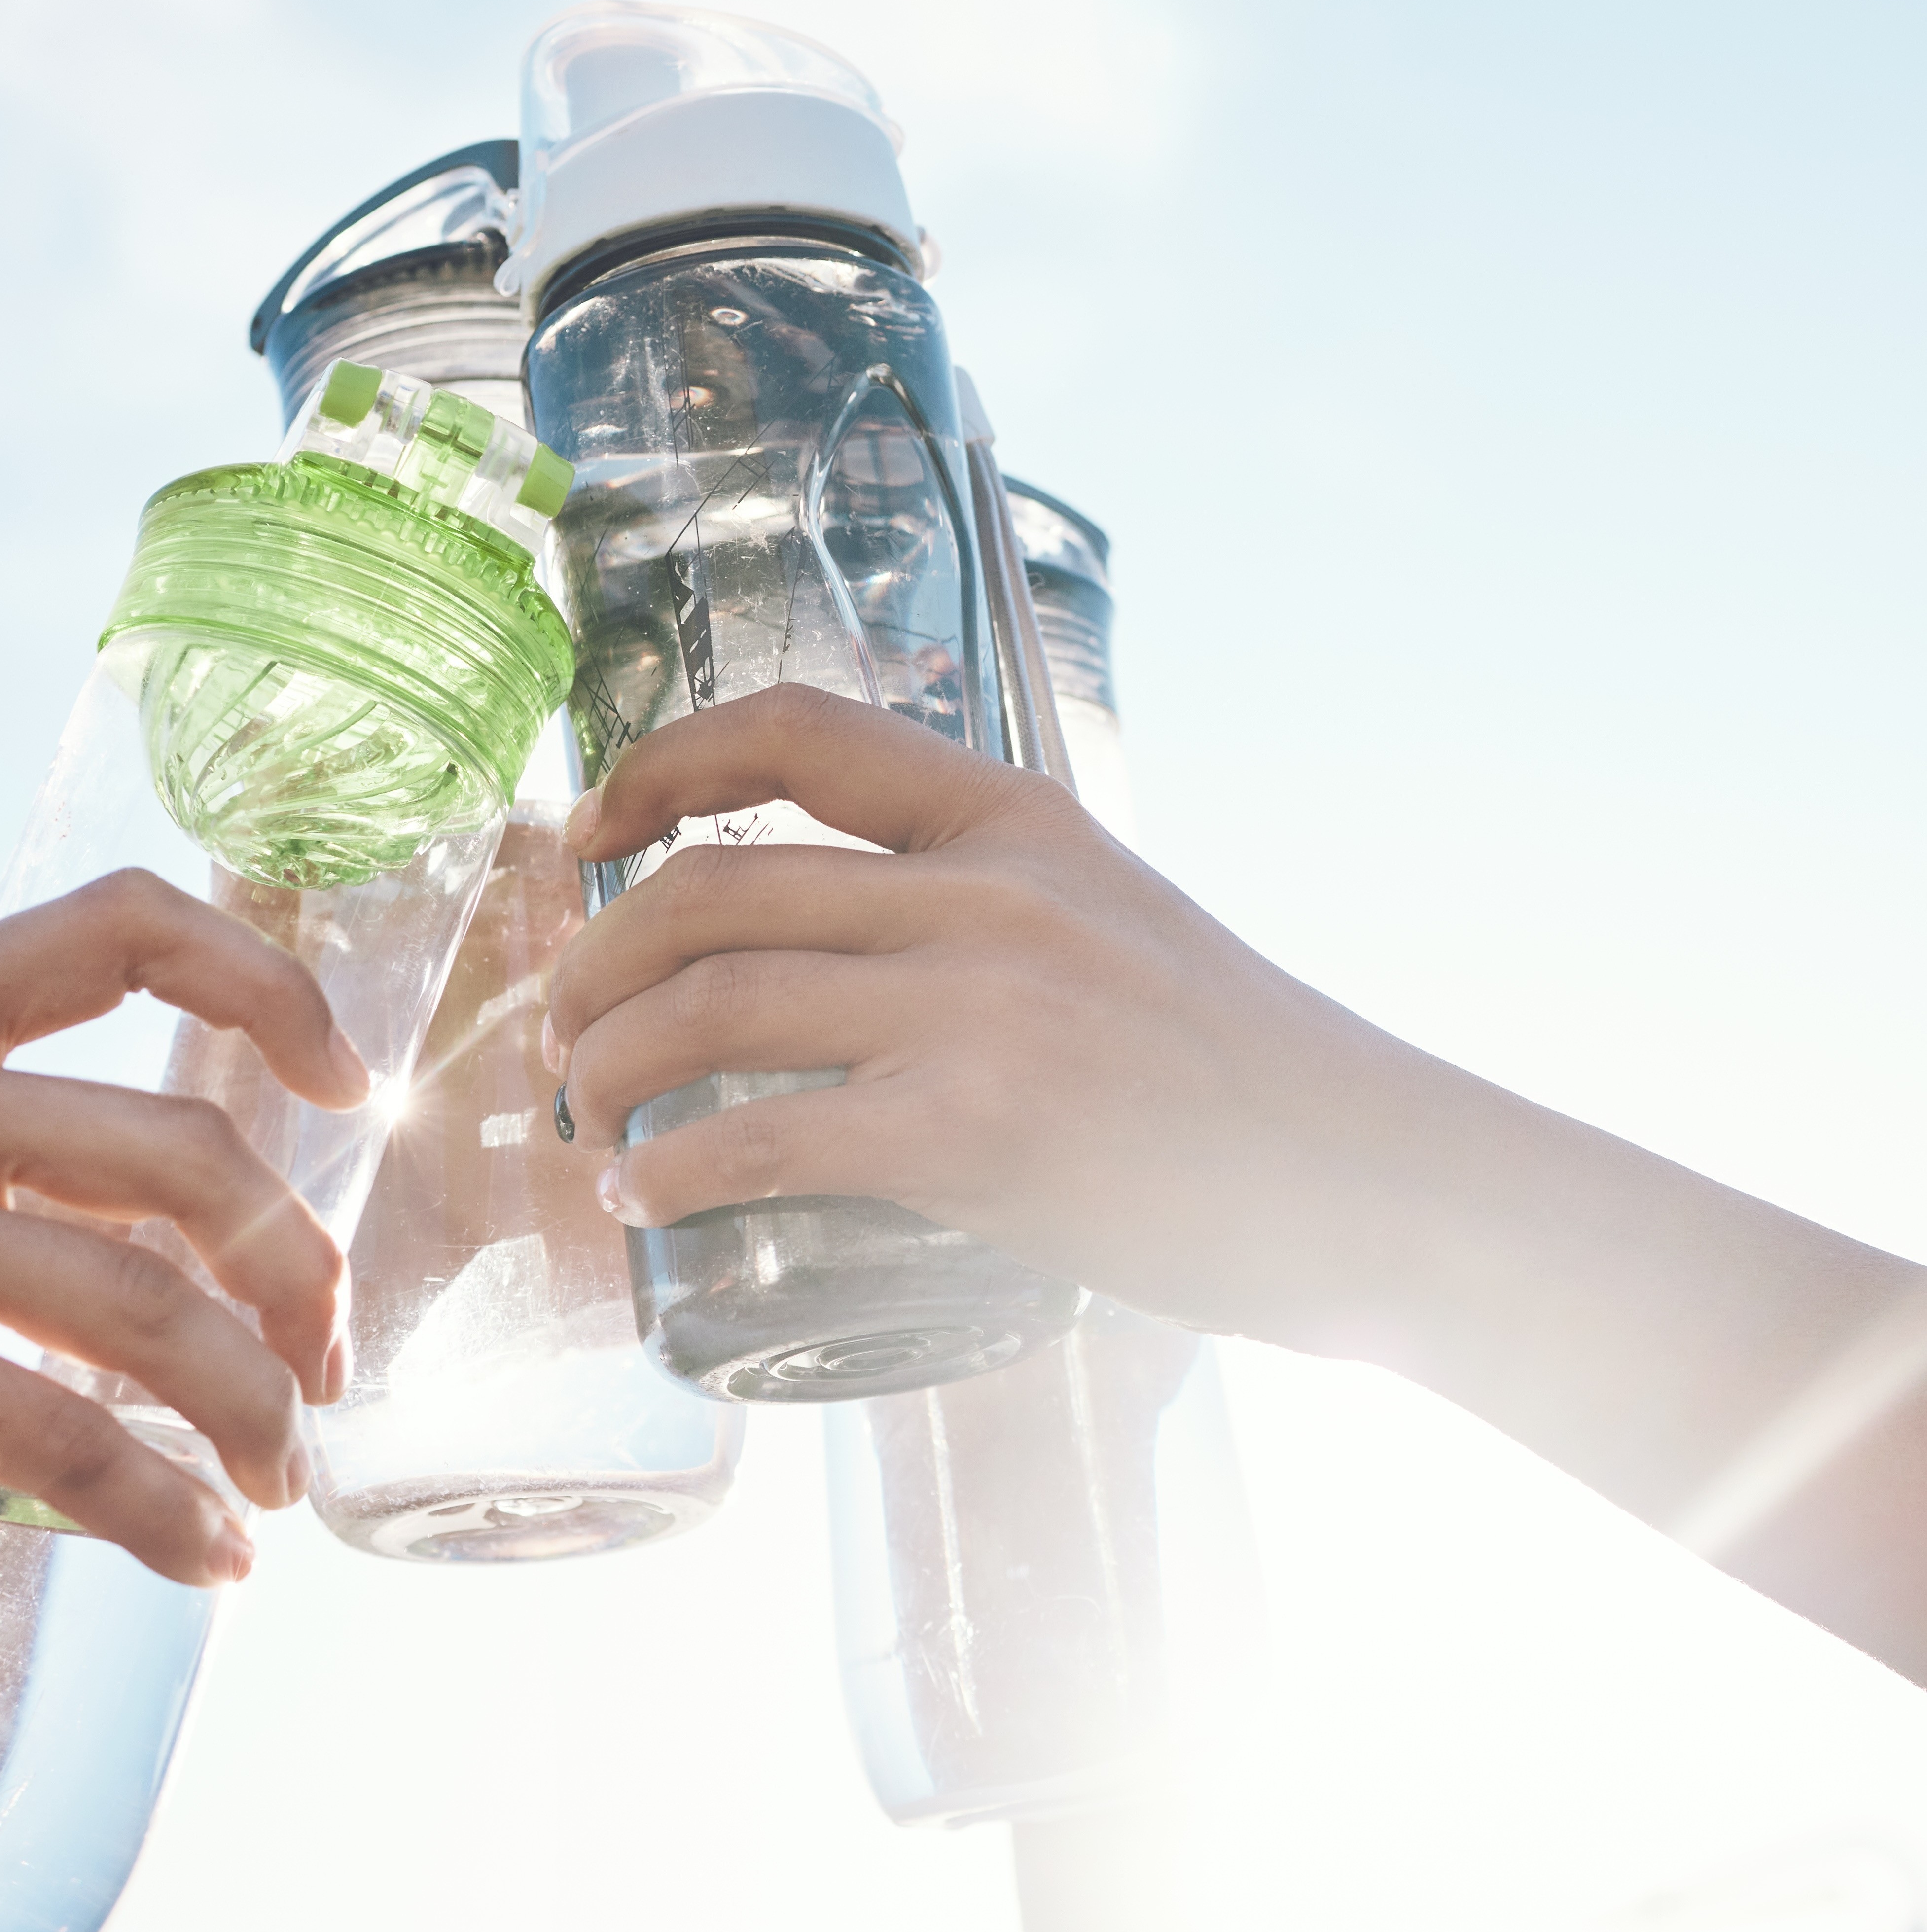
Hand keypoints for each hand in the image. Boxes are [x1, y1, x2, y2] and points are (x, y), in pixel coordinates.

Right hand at [0, 869, 368, 1629]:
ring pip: (146, 1303)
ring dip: (250, 1408)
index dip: (268, 981)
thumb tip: (171, 1255)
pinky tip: (207, 1558)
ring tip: (282, 1485)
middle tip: (327, 1365)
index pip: (127, 922)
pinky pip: (61, 1434)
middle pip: (186, 1150)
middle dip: (296, 1270)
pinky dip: (160, 1509)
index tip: (352, 1082)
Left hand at [541, 683, 1377, 1341]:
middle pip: (711, 891)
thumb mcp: (1117, 922)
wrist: (1370, 1179)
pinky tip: (640, 1199)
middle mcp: (985, 894)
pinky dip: (668, 1170)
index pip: (798, 733)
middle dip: (595, 960)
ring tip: (584, 1119)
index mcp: (1016, 819)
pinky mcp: (973, 1137)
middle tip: (561, 1027)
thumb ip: (992, 909)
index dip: (661, 765)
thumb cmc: (1236, 1072)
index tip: (594, 828)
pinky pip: (758, 1139)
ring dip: (605, 1065)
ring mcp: (978, 1011)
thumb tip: (845, 950)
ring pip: (708, 1006)